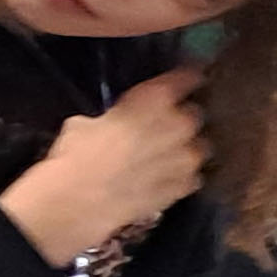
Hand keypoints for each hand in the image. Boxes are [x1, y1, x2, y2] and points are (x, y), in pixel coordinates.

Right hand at [0, 64, 205, 264]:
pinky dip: (182, 174)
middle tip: (165, 123)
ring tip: (168, 153)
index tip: (187, 76)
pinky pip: (193, 175)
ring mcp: (188, 158)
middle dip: (183, 117)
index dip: (187, 77)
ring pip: (200, 146)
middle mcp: (180, 124)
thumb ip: (115, 118)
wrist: (82, 200)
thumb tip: (116, 125)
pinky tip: (165, 177)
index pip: (186, 77)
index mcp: (154, 99)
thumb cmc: (76, 153)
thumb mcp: (87, 122)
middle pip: (196, 114)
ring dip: (186, 147)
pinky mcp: (187, 187)